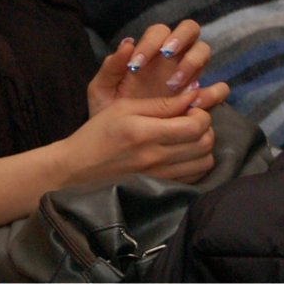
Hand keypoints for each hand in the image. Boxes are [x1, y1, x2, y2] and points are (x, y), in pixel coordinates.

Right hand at [63, 87, 217, 185]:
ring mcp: (160, 176)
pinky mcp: (160, 187)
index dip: (201, 113)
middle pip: (205, 143)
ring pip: (204, 162)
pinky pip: (193, 177)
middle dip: (206, 128)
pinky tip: (182, 153)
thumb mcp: (124, 108)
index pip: (196, 125)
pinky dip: (196, 163)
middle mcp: (156, 157)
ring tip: (187, 137)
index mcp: (146, 133)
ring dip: (203, 146)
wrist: (77, 168)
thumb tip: (194, 96)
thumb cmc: (98, 133)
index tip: (191, 107)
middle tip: (191, 120)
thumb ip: (161, 104)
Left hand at [87, 20, 222, 110]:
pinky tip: (192, 104)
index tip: (136, 65)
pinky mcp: (201, 98)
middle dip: (180, 38)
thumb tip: (127, 43)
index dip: (151, 42)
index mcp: (151, 51)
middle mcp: (174, 58)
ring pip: (204, 51)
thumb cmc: (109, 113)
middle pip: (190, 29)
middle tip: (165, 55)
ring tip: (175, 85)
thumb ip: (110, 68)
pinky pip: (219, 88)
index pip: (159, 31)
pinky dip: (211, 92)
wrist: (119, 144)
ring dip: (193, 62)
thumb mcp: (102, 91)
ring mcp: (190, 76)